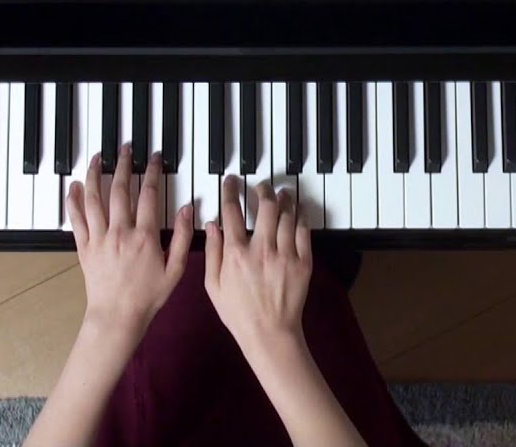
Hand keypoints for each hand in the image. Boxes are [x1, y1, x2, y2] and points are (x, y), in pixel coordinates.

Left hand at [66, 144, 192, 337]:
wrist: (117, 317)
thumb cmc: (148, 297)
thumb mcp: (176, 269)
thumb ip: (184, 237)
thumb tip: (189, 209)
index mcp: (145, 237)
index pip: (148, 195)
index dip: (151, 172)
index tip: (153, 158)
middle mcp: (120, 233)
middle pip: (120, 190)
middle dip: (123, 165)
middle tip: (125, 148)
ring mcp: (100, 239)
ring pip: (94, 199)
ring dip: (95, 175)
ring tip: (98, 157)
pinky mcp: (85, 248)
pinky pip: (76, 220)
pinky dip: (73, 201)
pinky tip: (74, 186)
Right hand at [204, 176, 311, 354]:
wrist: (270, 334)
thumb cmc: (238, 313)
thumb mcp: (213, 285)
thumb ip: (212, 252)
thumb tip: (211, 224)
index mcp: (236, 254)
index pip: (232, 211)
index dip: (231, 190)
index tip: (231, 181)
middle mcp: (261, 250)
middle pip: (265, 206)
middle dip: (262, 189)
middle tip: (261, 186)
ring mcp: (285, 255)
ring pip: (287, 215)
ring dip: (284, 199)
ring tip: (281, 192)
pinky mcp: (303, 262)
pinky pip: (303, 231)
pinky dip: (300, 217)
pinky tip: (296, 211)